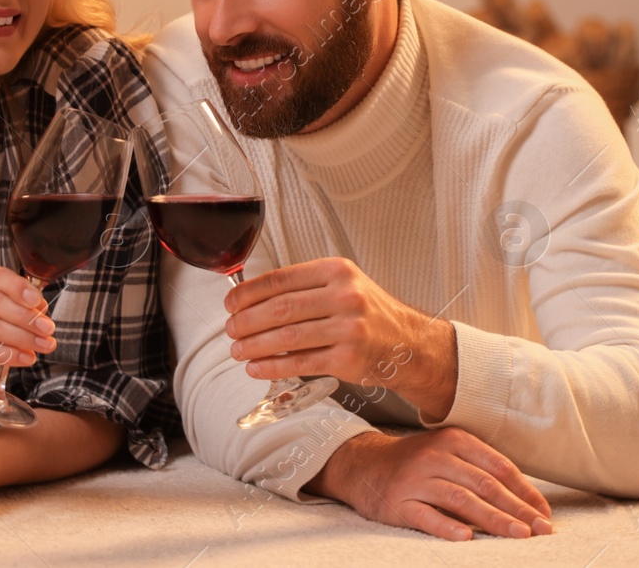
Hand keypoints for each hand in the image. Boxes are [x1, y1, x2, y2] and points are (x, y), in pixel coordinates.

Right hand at [0, 259, 55, 382]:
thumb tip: (40, 309)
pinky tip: (27, 358)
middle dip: (26, 317)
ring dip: (23, 338)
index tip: (38, 302)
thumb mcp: (4, 301)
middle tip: (48, 329)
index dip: (19, 289)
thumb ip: (21, 299)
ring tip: (44, 345)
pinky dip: (10, 354)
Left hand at [224, 257, 456, 418]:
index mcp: (337, 271)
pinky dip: (273, 366)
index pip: (282, 279)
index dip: (249, 292)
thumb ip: (305, 287)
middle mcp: (345, 296)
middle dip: (247, 321)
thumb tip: (251, 297)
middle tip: (230, 330)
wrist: (408, 344)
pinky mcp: (349, 358)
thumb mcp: (343, 285)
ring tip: (237, 350)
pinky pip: (301, 362)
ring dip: (254, 345)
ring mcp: (349, 328)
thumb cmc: (368, 314)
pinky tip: (256, 368)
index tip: (230, 303)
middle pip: (281, 308)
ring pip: (287, 336)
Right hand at [310, 429, 553, 541]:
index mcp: (454, 440)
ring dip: (493, 519)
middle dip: (516, 508)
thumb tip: (523, 501)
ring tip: (518, 535)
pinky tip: (466, 538)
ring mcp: (416, 479)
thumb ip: (479, 470)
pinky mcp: (398, 501)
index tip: (544, 513)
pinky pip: (426, 515)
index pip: (498, 465)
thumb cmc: (416, 463)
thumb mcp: (447, 453)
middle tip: (540, 530)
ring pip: (461, 499)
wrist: (363, 464)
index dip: (524, 490)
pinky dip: (446, 526)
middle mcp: (436, 456)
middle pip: (484, 483)